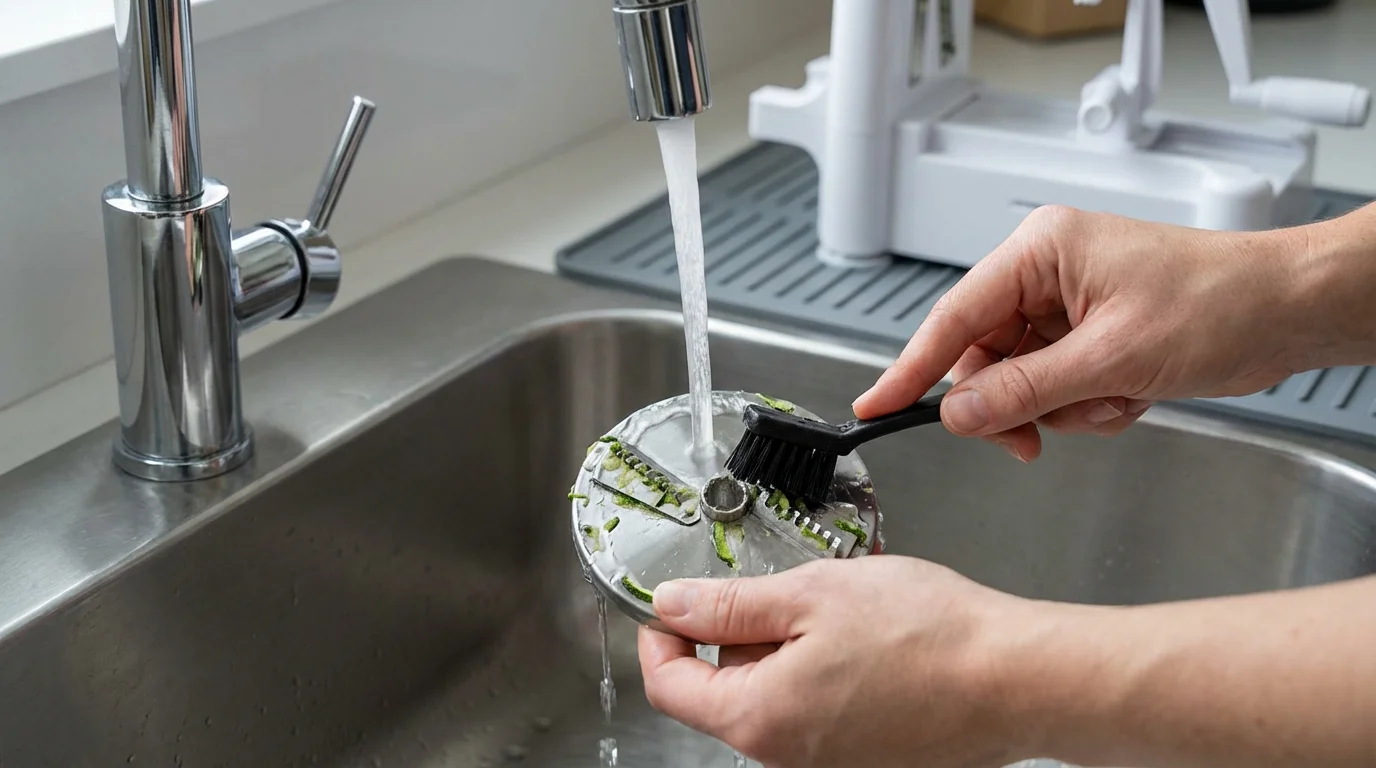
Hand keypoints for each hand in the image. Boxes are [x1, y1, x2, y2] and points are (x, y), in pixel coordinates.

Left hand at [637, 556, 1041, 767]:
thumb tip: (672, 604)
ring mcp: (827, 759)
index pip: (669, 685)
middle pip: (722, 688)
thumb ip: (731, 603)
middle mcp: (788, 754)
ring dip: (786, 640)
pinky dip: (823, 662)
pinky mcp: (863, 753)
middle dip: (737, 630)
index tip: (671, 597)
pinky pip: (817, 704)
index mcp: (759, 718)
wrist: (1017, 679)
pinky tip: (863, 631)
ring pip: (774, 691)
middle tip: (778, 583)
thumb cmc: (928, 637)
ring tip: (835, 602)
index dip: (661, 633)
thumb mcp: (811, 593)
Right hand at [852, 205, 1333, 461]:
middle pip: (984, 358)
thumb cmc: (1220, 302)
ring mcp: (1068, 307)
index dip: (911, 367)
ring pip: (1020, 382)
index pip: (954, 318)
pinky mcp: (1089, 336)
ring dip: (1062, 409)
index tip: (876, 404)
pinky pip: (1055, 389)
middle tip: (1032, 437)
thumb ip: (1026, 389)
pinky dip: (1087, 407)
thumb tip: (961, 413)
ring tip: (1115, 398)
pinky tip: (1130, 395)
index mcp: (1041, 252)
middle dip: (1013, 405)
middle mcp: (1047, 275)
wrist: (1287, 313)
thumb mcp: (1112, 356)